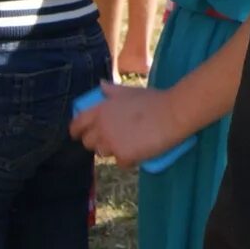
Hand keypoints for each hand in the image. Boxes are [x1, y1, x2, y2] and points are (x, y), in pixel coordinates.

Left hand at [71, 81, 189, 165]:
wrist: (172, 113)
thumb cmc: (153, 100)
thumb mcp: (129, 91)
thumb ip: (112, 90)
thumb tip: (101, 85)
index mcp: (100, 110)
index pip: (77, 124)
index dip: (76, 131)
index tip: (79, 135)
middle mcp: (101, 127)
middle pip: (88, 142)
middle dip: (97, 142)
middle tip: (112, 140)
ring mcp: (111, 143)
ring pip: (103, 154)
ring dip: (112, 151)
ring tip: (128, 145)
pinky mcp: (123, 156)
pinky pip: (120, 163)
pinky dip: (128, 160)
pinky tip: (139, 153)